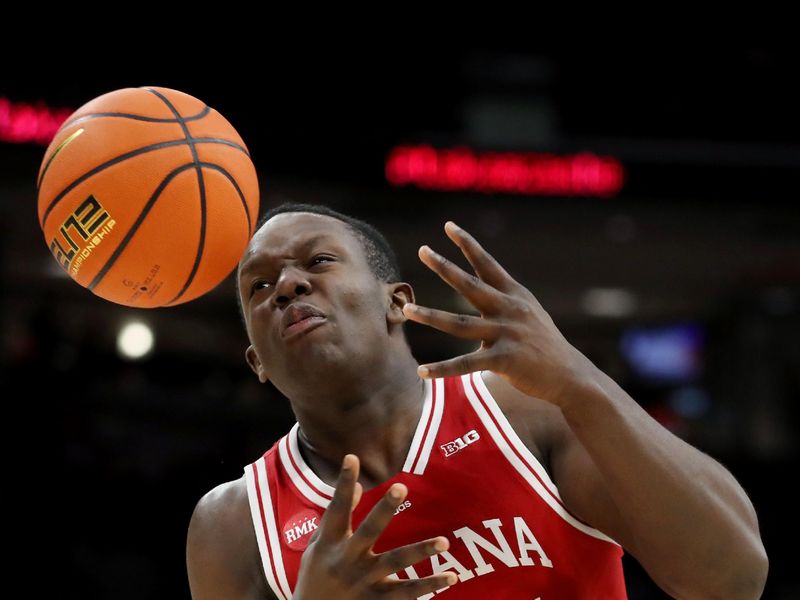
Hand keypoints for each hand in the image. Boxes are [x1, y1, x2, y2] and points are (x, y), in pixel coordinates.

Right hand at [293, 454, 457, 598]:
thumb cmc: (315, 577)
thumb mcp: (319, 546)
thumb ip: (337, 517)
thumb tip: (361, 485)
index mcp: (330, 544)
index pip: (337, 509)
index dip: (344, 484)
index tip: (352, 458)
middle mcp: (347, 561)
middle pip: (368, 531)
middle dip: (384, 509)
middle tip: (401, 487)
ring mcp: (364, 582)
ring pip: (395, 563)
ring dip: (420, 551)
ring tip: (444, 542)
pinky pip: (407, 593)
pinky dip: (429, 585)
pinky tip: (451, 577)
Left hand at [401, 221, 590, 404]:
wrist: (570, 374)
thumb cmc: (544, 343)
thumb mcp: (529, 312)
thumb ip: (503, 298)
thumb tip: (479, 283)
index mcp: (514, 295)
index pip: (487, 264)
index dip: (468, 244)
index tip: (448, 226)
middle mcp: (509, 310)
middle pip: (470, 285)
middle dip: (445, 267)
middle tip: (423, 250)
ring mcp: (507, 334)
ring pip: (460, 324)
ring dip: (431, 315)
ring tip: (407, 308)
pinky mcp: (504, 360)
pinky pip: (466, 364)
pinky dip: (442, 369)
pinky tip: (422, 371)